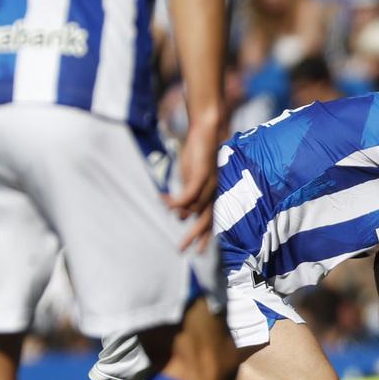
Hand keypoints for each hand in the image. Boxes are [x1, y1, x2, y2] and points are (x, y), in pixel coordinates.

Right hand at [169, 121, 222, 250]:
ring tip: (164, 204)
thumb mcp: (190, 178)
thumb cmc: (198, 152)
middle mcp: (214, 192)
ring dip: (176, 209)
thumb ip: (187, 196)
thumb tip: (180, 215)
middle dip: (194, 237)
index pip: (210, 221)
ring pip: (194, 208)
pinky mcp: (202, 175)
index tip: (197, 251)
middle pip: (206, 221)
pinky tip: (166, 202)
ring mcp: (210, 184)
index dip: (204, 237)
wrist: (207, 129)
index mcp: (212, 194)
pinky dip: (176, 201)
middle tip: (181, 249)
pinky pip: (189, 195)